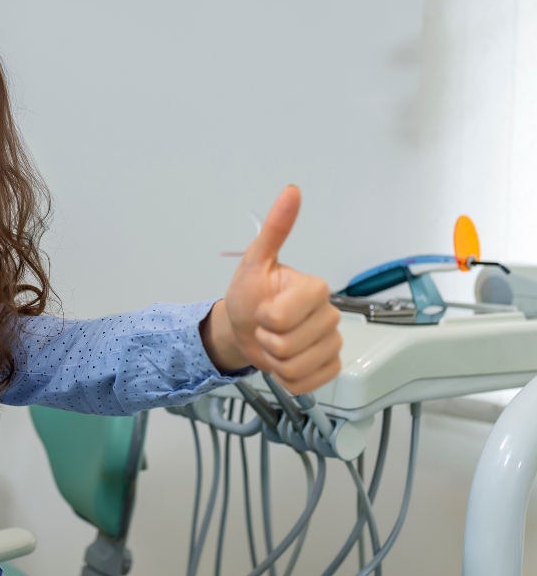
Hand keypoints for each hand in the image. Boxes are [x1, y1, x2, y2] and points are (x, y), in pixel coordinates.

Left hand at [200, 185, 341, 393]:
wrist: (243, 327)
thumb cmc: (250, 295)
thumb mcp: (255, 261)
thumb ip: (275, 229)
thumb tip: (291, 191)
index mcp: (314, 289)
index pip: (283, 317)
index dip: (265, 317)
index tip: (263, 308)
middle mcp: (329, 315)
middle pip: (287, 345)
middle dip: (265, 340)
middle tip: (264, 327)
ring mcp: (331, 342)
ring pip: (295, 367)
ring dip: (273, 360)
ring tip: (272, 343)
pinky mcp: (329, 366)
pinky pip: (306, 384)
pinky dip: (286, 378)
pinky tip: (283, 361)